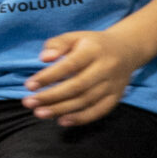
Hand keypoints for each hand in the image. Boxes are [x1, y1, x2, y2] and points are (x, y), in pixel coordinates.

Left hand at [26, 26, 141, 125]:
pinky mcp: (116, 96)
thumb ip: (57, 44)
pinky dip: (81, 118)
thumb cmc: (93, 44)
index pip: (70, 65)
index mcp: (94, 50)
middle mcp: (106, 67)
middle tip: (29, 103)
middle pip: (78, 86)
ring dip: (61, 109)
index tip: (29, 85)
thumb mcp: (75, 37)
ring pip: (86, 100)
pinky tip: (62, 121)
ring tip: (40, 113)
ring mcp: (113, 84)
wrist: (127, 50)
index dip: (49, 76)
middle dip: (51, 96)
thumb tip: (44, 58)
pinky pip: (99, 111)